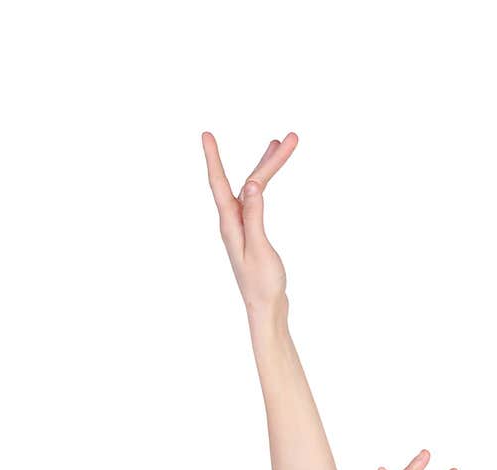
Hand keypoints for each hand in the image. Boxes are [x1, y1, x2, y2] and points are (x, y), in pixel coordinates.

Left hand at [201, 130, 297, 315]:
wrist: (266, 309)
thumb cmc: (262, 284)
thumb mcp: (258, 248)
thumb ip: (254, 216)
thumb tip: (252, 184)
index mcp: (230, 225)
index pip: (220, 184)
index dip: (213, 158)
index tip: (206, 134)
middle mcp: (233, 222)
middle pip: (248, 182)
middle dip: (268, 160)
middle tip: (290, 139)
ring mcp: (242, 226)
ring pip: (254, 188)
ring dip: (268, 167)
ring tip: (283, 145)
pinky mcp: (252, 232)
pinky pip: (257, 199)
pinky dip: (265, 183)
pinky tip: (268, 176)